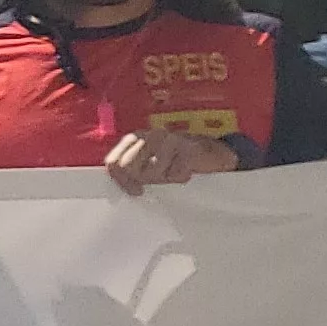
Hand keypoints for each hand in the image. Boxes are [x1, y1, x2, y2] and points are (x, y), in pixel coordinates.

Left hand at [106, 129, 238, 194]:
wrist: (213, 153)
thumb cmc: (175, 161)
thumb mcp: (147, 166)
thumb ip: (129, 172)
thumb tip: (118, 189)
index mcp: (135, 138)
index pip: (113, 162)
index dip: (121, 180)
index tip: (135, 190)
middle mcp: (150, 135)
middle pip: (128, 167)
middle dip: (143, 179)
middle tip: (160, 178)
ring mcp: (170, 140)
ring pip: (152, 172)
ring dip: (165, 178)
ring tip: (174, 170)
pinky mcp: (189, 149)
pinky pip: (176, 174)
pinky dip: (181, 178)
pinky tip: (187, 169)